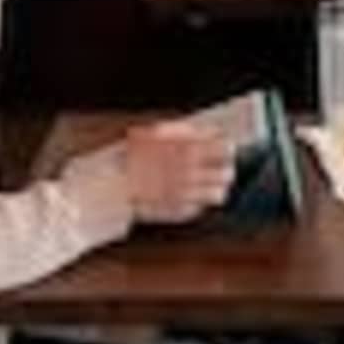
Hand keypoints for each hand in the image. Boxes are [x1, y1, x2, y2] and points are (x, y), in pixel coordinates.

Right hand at [117, 117, 235, 223]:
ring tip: (209, 184)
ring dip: (217, 187)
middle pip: (228, 172)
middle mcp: (193, 172)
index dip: (227, 147)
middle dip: (225, 169)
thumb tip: (208, 131)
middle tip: (220, 167)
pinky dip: (199, 201)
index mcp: (188, 149)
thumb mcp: (157, 133)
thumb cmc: (134, 157)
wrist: (115, 186)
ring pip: (219, 193)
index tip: (225, 148)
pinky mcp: (181, 211)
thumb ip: (185, 131)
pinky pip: (201, 207)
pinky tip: (189, 195)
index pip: (226, 147)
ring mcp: (188, 194)